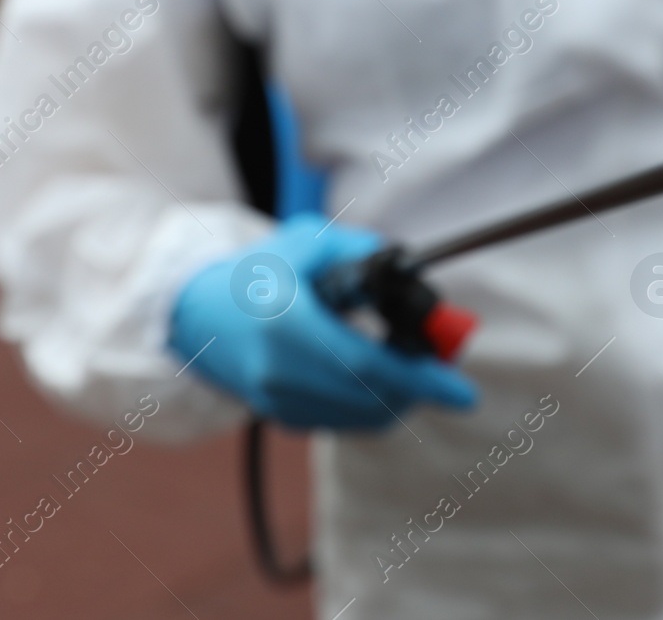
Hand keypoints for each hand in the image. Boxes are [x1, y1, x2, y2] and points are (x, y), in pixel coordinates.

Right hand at [168, 214, 477, 429]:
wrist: (197, 314)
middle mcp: (279, 372)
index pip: (368, 367)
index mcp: (286, 325)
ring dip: (399, 395)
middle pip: (372, 398)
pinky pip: (345, 421)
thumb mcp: (306, 242)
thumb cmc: (257, 272)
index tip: (465, 391)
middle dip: (418, 386)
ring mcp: (278, 402)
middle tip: (443, 365)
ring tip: (410, 362)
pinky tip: (379, 375)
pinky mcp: (281, 417)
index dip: (422, 381)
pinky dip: (374, 403)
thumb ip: (360, 251)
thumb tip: (409, 269)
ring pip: (363, 416)